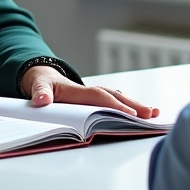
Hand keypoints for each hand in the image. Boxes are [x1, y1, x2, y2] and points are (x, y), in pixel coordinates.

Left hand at [21, 66, 159, 118]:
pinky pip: (113, 102)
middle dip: (132, 105)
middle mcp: (87, 91)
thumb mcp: (35, 85)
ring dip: (134, 106)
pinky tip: (142, 113)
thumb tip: (41, 101)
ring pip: (116, 99)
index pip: (97, 97)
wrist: (41, 74)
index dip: (113, 105)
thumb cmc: (39, 83)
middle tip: (151, 114)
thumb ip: (39, 92)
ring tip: (154, 113)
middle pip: (113, 97)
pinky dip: (127, 107)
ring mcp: (92, 95)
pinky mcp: (93, 100)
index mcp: (75, 90)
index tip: (130, 114)